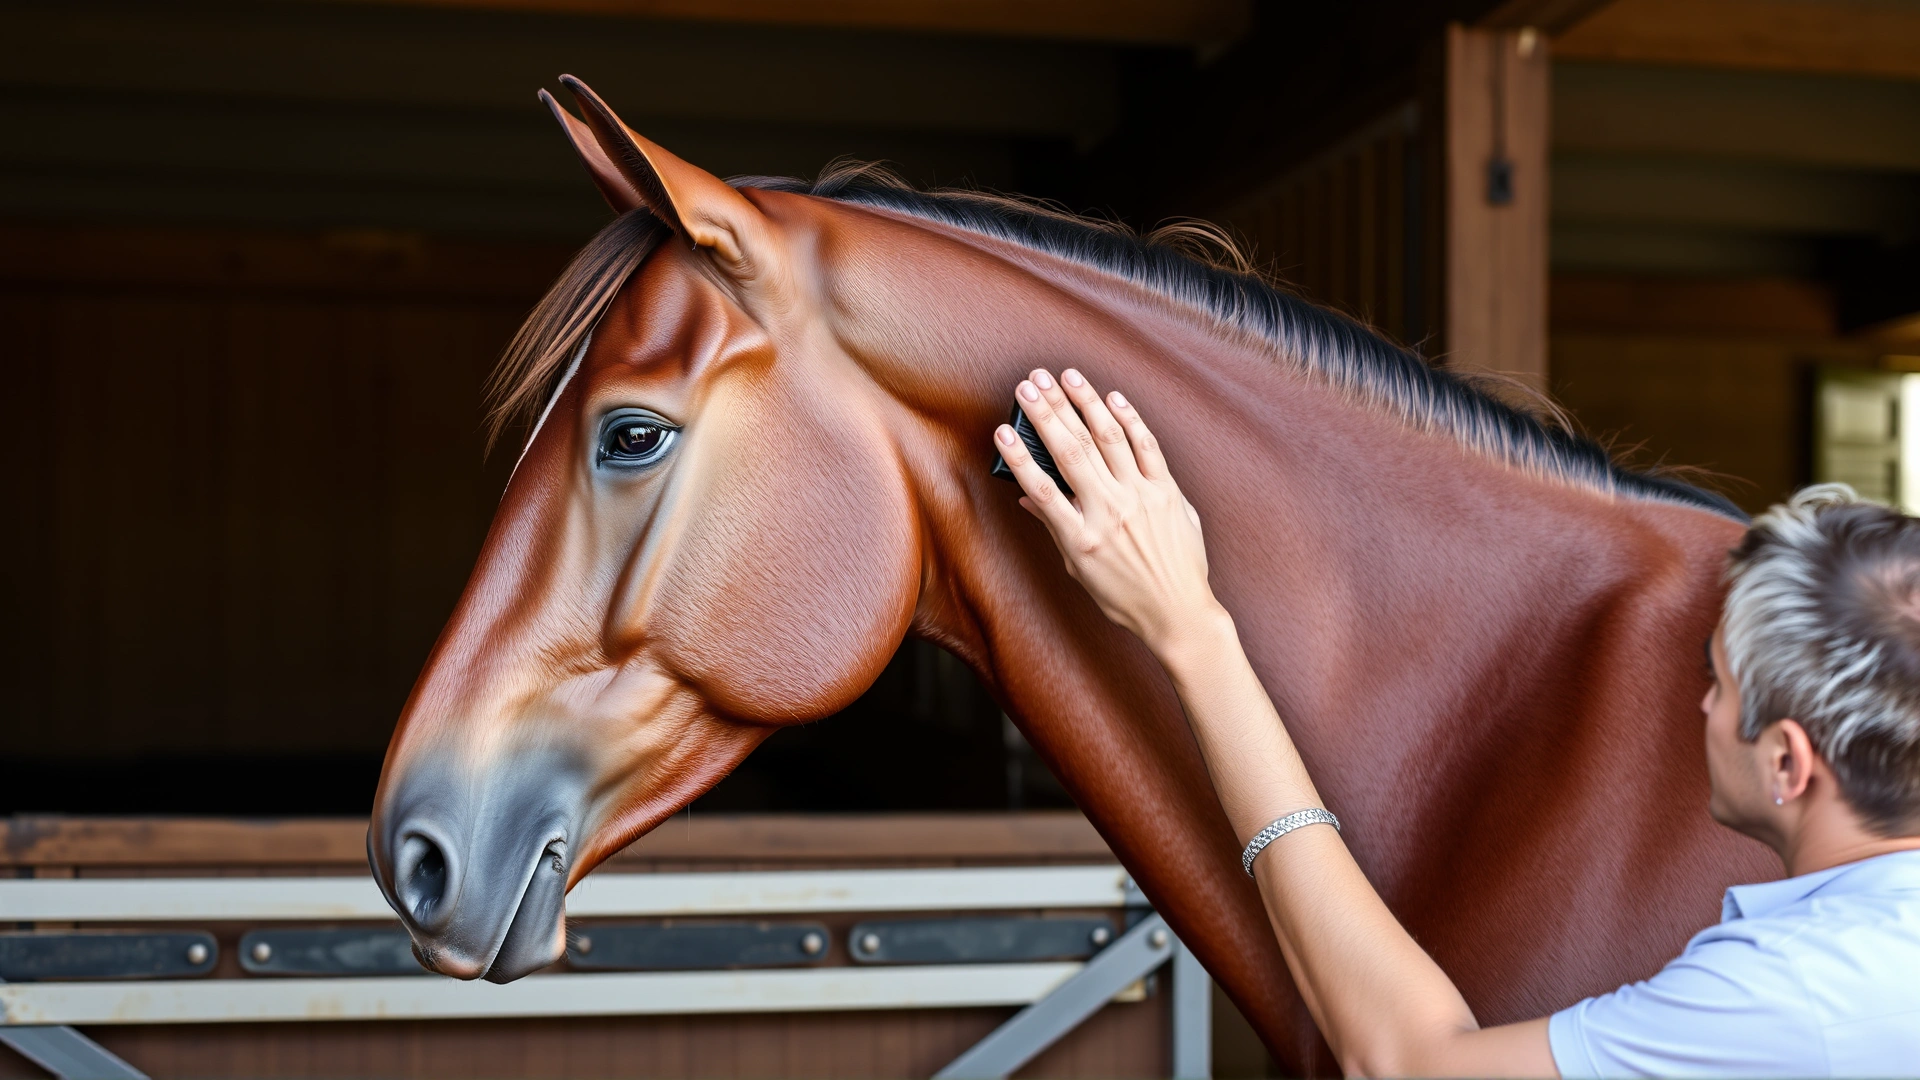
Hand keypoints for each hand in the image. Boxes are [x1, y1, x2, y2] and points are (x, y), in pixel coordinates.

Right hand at [995, 368, 1227, 658]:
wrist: (1179, 612)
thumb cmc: (1125, 596)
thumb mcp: (1080, 569)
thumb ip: (1055, 528)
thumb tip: (1029, 497)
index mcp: (1081, 537)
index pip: (1042, 488)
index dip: (1019, 456)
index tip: (1002, 430)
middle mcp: (1110, 512)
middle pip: (1072, 452)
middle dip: (1047, 412)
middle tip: (1029, 382)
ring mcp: (1141, 498)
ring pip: (1108, 439)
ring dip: (1084, 403)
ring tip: (1065, 376)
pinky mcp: (1168, 491)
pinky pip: (1147, 446)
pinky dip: (1130, 419)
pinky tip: (1111, 398)